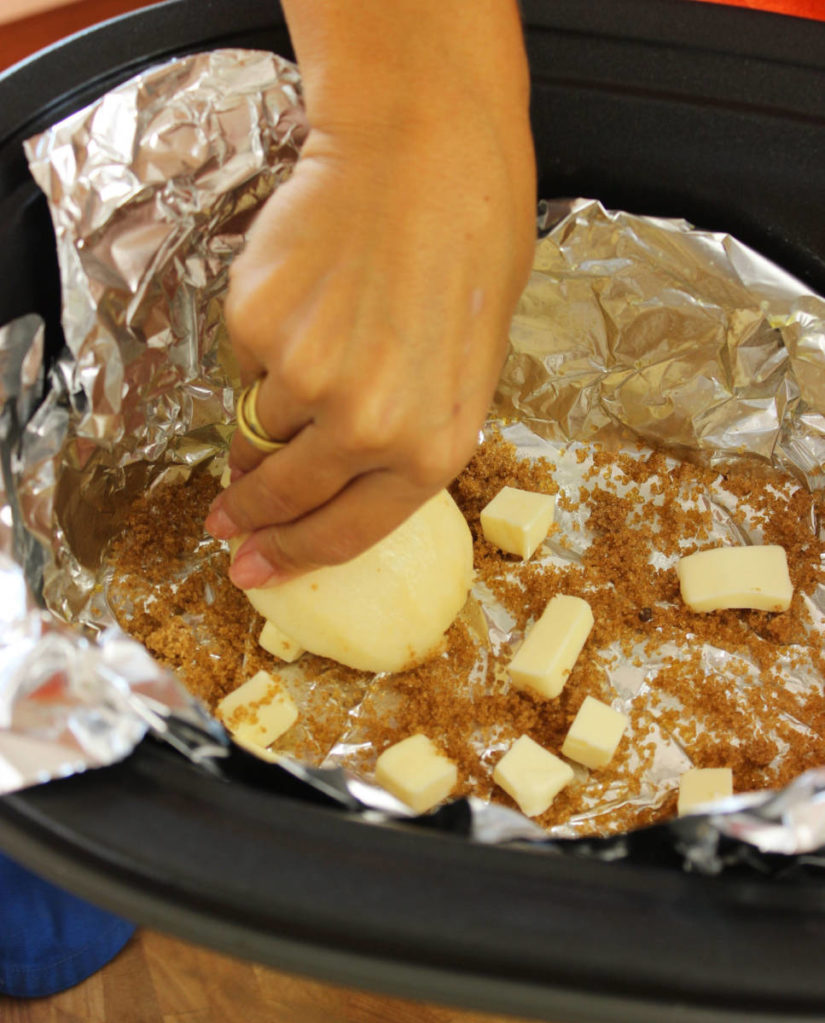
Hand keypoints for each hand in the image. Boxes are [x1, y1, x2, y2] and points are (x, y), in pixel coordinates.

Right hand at [205, 2, 535, 588]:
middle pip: (282, 492)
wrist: (426, 158)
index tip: (254, 568)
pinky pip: (245, 361)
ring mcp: (306, 375)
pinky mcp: (256, 323)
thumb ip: (401, 442)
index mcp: (430, 449)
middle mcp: (366, 426)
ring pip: (258, 425)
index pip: (343, 532)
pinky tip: (308, 297)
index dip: (290, 556)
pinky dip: (264, 345)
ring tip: (312, 350)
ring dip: (268, 412)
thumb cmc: (465, 259)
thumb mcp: (464, 376)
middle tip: (226, 517)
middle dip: (248, 508)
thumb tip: (326, 483)